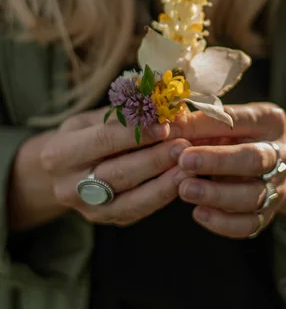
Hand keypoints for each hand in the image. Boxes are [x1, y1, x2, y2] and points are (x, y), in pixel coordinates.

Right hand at [38, 108, 190, 226]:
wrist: (65, 171)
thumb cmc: (84, 135)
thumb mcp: (92, 118)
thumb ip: (121, 113)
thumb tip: (158, 101)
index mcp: (60, 154)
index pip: (103, 141)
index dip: (136, 134)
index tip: (165, 125)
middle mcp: (69, 187)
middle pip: (119, 173)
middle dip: (155, 159)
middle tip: (184, 145)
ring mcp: (89, 209)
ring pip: (131, 200)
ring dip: (164, 182)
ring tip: (189, 165)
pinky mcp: (109, 220)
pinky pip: (139, 211)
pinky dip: (162, 196)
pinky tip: (182, 181)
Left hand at [168, 103, 285, 238]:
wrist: (261, 165)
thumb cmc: (232, 136)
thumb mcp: (220, 123)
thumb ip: (197, 125)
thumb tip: (165, 129)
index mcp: (269, 120)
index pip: (238, 119)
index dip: (205, 125)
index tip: (174, 130)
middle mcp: (281, 154)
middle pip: (255, 159)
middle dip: (218, 161)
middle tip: (184, 161)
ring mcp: (278, 186)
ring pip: (253, 195)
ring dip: (217, 194)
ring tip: (185, 190)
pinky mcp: (269, 214)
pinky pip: (250, 224)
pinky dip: (224, 222)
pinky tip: (199, 213)